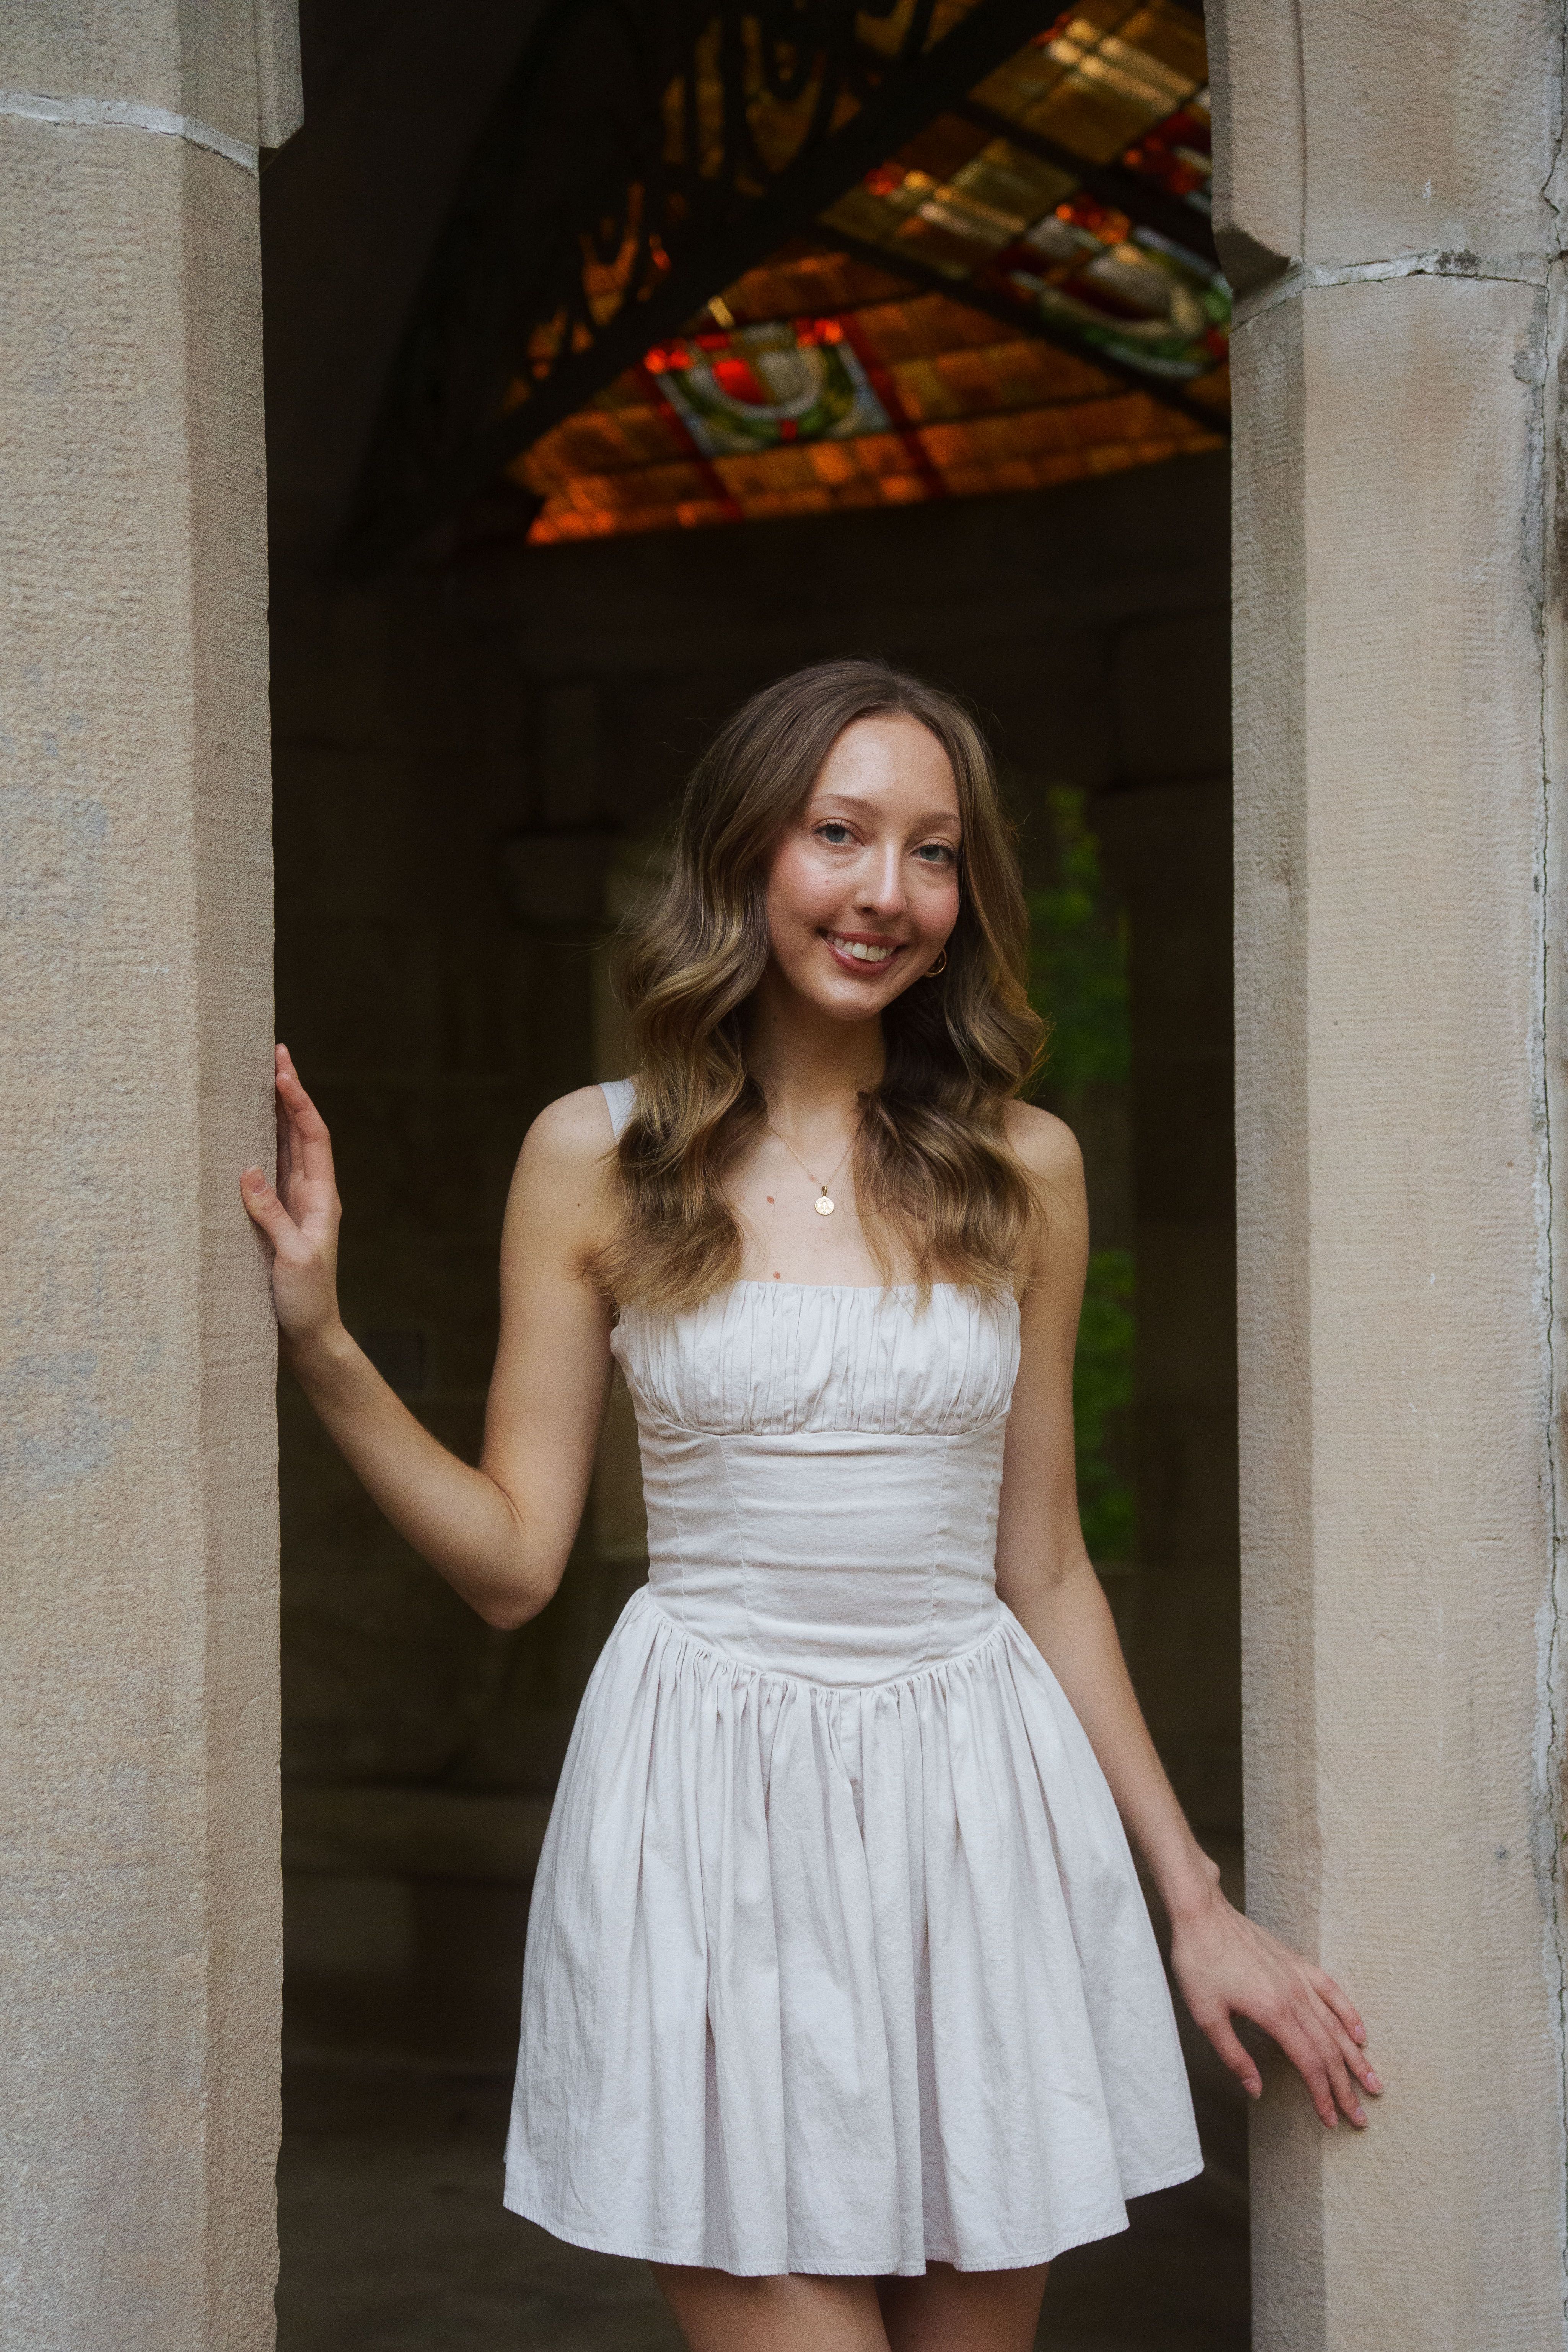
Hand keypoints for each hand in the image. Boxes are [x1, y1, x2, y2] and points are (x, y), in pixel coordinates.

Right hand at [239, 1044, 344, 1348]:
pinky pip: (268, 1172)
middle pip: (299, 1132)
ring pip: (283, 1147)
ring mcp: (293, 1205)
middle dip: (287, 1093)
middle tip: (271, 1054)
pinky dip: (258, 1145)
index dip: (298, 1101)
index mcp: (322, 1198)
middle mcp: (311, 1195)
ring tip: (257, 1079)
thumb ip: (271, 1216)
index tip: (282, 1068)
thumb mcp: (291, 1258)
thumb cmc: (305, 1300)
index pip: (312, 1137)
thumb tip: (248, 1170)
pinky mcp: (276, 1219)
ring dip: (272, 1114)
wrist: (308, 1334)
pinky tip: (244, 1131)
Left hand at [1169, 1880, 1382, 2128]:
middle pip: (1328, 2050)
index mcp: (1272, 2012)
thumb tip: (1256, 2090)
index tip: (1331, 2119)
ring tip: (1373, 2083)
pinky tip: (1360, 2033)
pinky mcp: (1297, 1963)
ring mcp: (1299, 1978)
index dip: (1322, 2094)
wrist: (1202, 1914)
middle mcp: (1293, 1996)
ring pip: (1335, 2024)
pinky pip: (1331, 1990)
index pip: (1308, 2062)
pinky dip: (1349, 2013)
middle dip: (1345, 2086)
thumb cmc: (1199, 1964)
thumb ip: (1233, 2055)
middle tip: (1359, 2117)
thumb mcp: (1206, 2015)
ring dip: (1356, 2057)